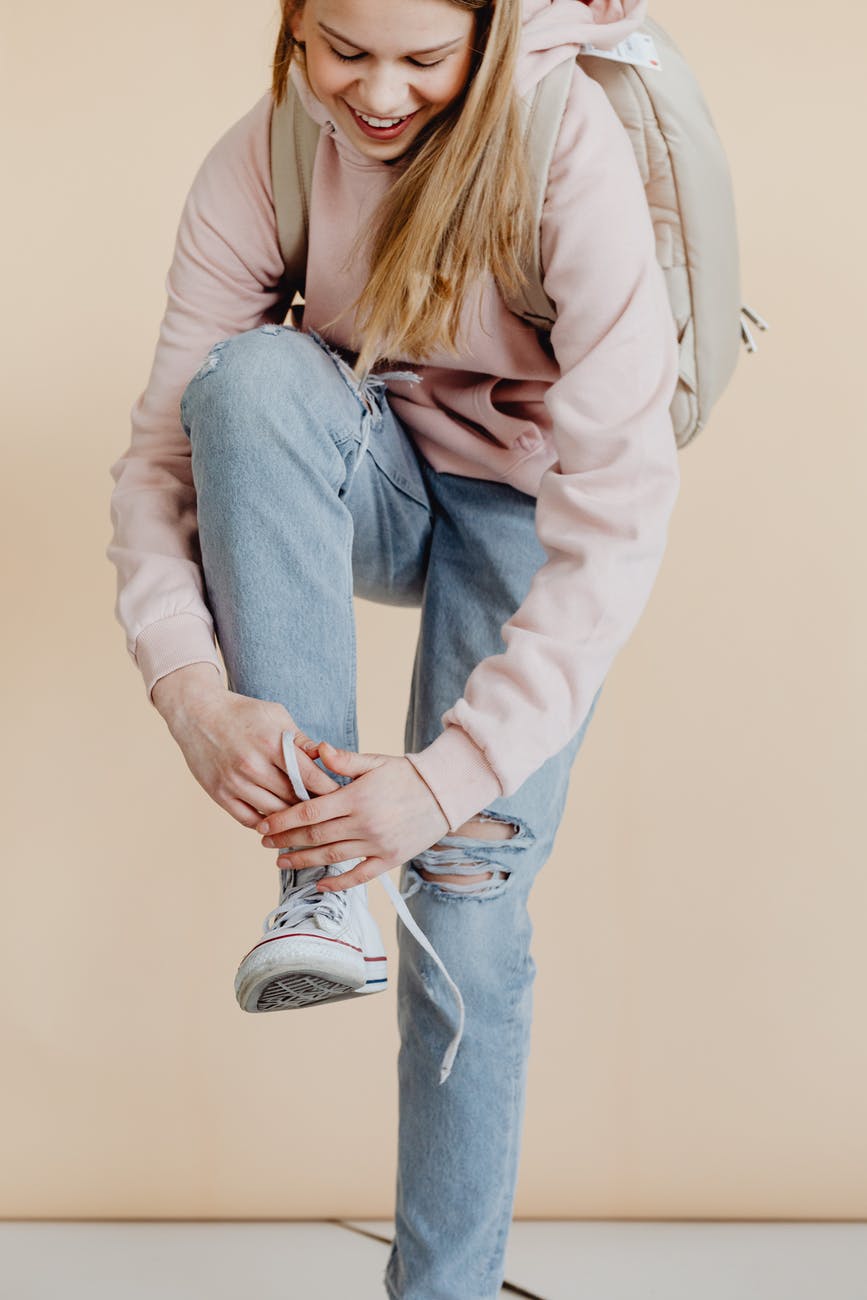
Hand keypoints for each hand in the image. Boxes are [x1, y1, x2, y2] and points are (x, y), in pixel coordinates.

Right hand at [156, 668, 340, 828]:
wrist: (196, 713)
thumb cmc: (242, 712)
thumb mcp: (276, 715)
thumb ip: (300, 740)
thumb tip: (327, 758)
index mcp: (271, 744)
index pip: (309, 776)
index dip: (328, 790)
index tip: (342, 798)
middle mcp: (252, 766)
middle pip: (293, 798)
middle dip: (314, 807)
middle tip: (330, 815)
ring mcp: (234, 782)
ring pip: (273, 814)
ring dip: (292, 819)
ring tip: (308, 822)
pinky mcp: (219, 794)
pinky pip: (249, 820)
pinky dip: (266, 824)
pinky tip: (279, 823)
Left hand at [256, 740, 449, 888]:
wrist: (445, 793)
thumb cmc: (407, 775)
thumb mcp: (375, 761)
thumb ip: (343, 760)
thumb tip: (315, 749)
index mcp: (356, 797)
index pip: (309, 811)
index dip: (282, 820)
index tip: (262, 824)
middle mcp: (364, 824)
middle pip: (315, 836)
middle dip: (285, 840)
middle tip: (265, 842)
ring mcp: (377, 844)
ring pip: (331, 857)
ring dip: (303, 861)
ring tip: (281, 862)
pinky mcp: (390, 859)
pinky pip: (359, 876)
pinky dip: (338, 883)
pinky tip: (320, 885)